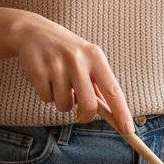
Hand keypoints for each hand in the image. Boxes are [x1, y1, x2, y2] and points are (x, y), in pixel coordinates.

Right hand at [13, 14, 133, 132]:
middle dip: (85, 116)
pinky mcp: (39, 72)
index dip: (122, 112)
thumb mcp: (87, 60)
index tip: (129, 130)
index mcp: (96, 57)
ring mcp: (57, 66)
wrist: (34, 33)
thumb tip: (113, 114)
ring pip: (65, 106)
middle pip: (89, 105)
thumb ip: (98, 84)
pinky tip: (46, 78)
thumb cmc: (67, 51)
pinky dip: (47, 94)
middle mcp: (78, 60)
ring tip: (59, 83)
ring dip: (63, 101)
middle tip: (82, 114)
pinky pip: (47, 99)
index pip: (113, 90)